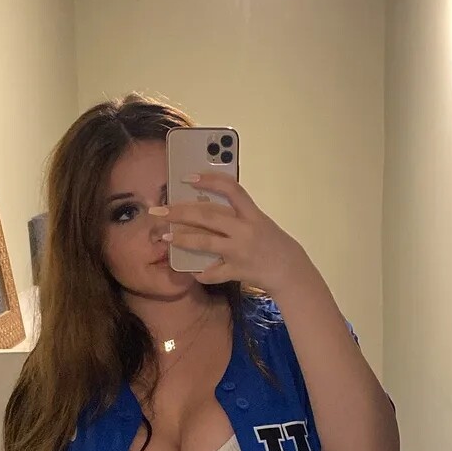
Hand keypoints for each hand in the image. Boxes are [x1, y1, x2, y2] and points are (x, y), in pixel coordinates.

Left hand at [150, 170, 306, 292]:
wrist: (290, 270)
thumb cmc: (272, 241)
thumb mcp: (259, 221)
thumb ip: (237, 214)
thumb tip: (204, 205)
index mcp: (252, 214)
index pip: (231, 189)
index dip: (209, 180)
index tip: (187, 177)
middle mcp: (245, 230)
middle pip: (209, 216)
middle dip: (181, 212)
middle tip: (161, 210)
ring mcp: (240, 251)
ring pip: (206, 243)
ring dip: (183, 240)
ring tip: (166, 238)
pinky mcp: (237, 271)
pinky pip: (214, 273)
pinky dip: (201, 273)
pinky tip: (192, 271)